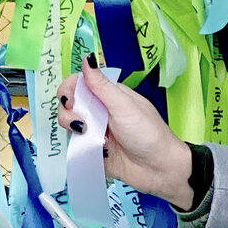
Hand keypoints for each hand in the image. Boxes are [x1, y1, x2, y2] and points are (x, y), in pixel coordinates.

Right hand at [56, 57, 193, 208]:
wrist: (159, 170)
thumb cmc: (148, 134)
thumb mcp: (124, 106)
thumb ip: (102, 85)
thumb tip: (87, 58)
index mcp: (108, 94)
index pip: (78, 82)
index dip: (68, 89)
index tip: (70, 100)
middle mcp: (98, 110)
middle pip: (68, 102)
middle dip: (68, 110)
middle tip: (81, 123)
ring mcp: (94, 129)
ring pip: (67, 122)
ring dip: (71, 127)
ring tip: (88, 136)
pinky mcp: (91, 148)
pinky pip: (73, 142)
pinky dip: (75, 144)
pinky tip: (89, 148)